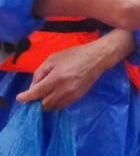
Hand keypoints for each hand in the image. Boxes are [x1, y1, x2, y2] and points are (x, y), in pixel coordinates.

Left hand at [16, 29, 133, 109]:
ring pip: (52, 107)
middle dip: (36, 101)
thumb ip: (40, 72)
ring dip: (45, 104)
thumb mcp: (53, 58)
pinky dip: (54, 104)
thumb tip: (33, 86)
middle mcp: (63, 90)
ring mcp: (71, 95)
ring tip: (43, 96)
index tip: (20, 98)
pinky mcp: (77, 98)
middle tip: (33, 96)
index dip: (26, 97)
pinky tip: (54, 96)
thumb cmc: (75, 55)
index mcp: (56, 78)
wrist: (97, 58)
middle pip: (43, 104)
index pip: (36, 93)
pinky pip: (61, 106)